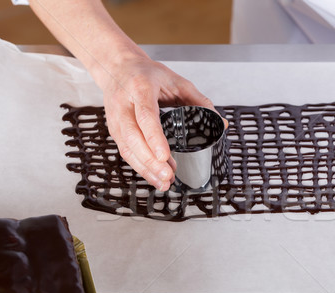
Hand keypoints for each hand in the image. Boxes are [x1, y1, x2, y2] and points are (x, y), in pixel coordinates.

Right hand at [97, 50, 214, 190]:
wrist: (118, 68)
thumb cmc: (147, 74)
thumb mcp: (176, 80)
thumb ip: (199, 100)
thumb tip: (220, 122)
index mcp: (140, 88)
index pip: (146, 116)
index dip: (154, 138)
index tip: (164, 156)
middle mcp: (124, 104)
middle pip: (134, 137)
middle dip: (150, 161)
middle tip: (168, 175)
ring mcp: (116, 118)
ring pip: (127, 148)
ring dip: (145, 168)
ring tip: (164, 182)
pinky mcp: (114, 130)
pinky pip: (125, 152)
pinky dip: (139, 167)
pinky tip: (154, 176)